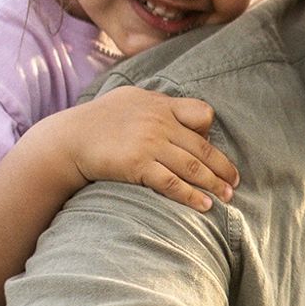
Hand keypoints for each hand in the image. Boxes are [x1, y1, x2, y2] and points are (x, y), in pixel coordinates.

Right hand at [37, 85, 236, 213]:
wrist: (69, 139)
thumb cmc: (99, 120)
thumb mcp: (130, 99)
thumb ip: (157, 104)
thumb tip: (181, 113)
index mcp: (160, 105)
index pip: (201, 113)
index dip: (211, 133)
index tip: (216, 153)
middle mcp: (159, 122)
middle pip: (202, 147)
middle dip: (222, 168)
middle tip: (235, 183)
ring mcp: (149, 143)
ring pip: (192, 166)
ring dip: (213, 184)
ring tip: (227, 197)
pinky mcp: (137, 164)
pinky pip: (171, 182)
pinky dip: (191, 195)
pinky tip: (204, 206)